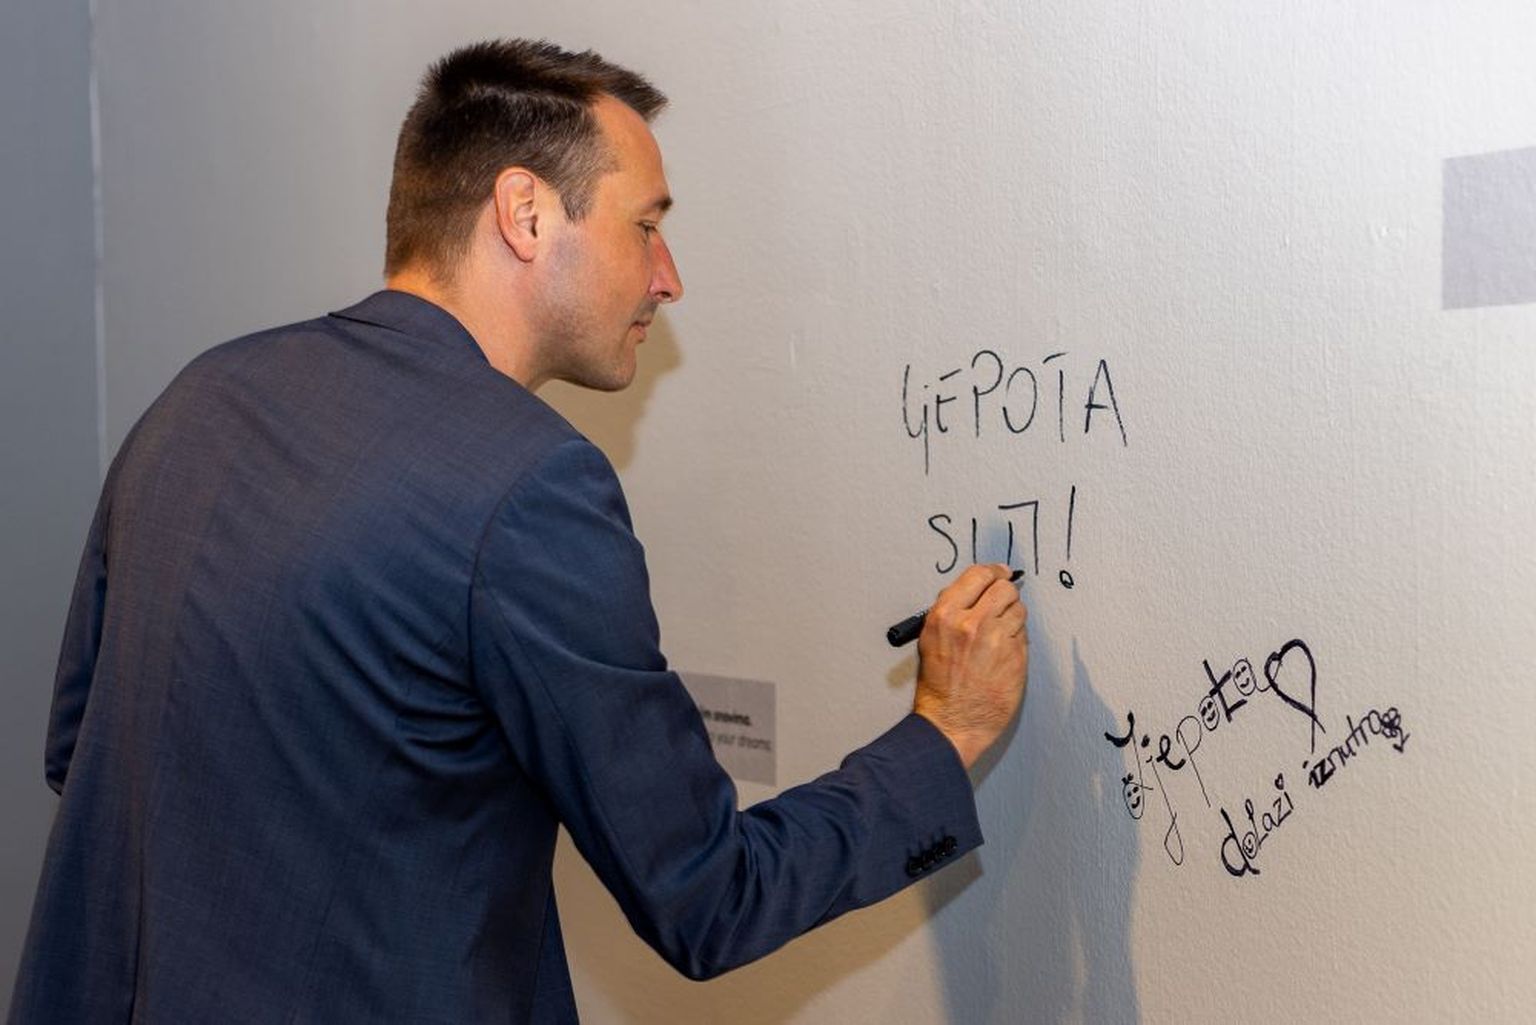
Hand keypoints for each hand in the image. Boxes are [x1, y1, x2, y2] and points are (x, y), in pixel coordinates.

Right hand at [912, 564, 1028, 768]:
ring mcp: (997, 640)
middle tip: (1003, 600)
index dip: (992, 572)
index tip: (998, 573)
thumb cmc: (938, 686)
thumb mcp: (931, 639)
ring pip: (1019, 609)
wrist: (952, 722)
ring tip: (1000, 632)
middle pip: (1004, 588)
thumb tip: (975, 589)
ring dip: (1013, 616)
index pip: (978, 575)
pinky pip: (1024, 634)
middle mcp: (972, 623)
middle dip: (1005, 592)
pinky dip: (1016, 639)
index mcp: (945, 616)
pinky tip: (1003, 651)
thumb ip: (952, 610)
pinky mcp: (1016, 657)